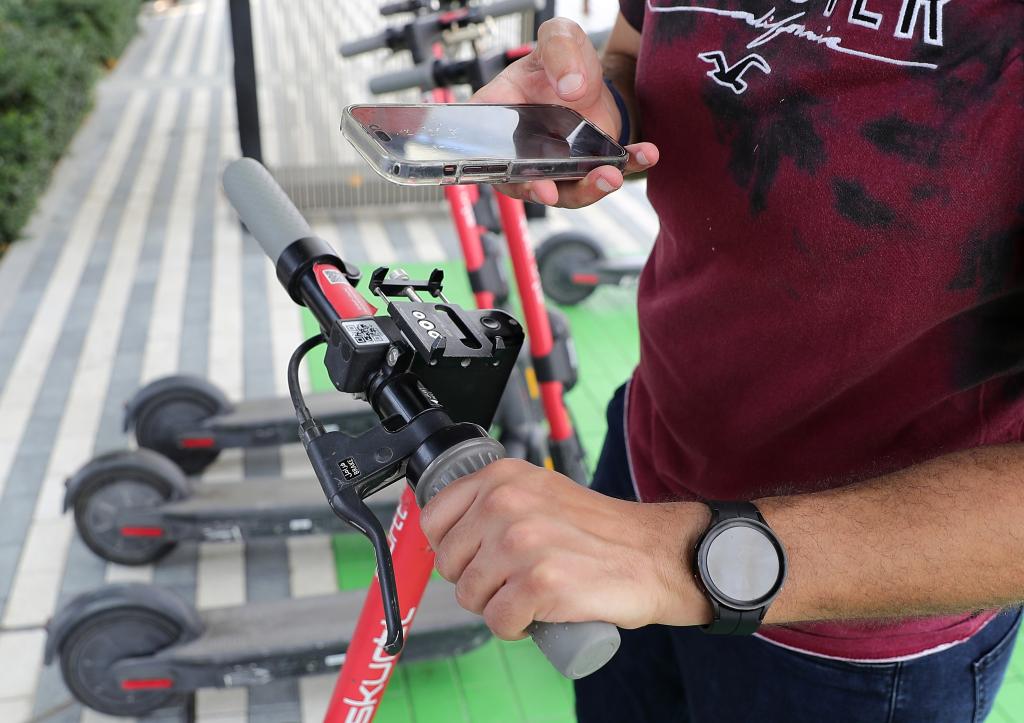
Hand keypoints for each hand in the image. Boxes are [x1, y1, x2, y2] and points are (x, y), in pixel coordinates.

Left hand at [418, 458, 710, 639]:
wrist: (654, 555)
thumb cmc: (599, 532)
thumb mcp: (540, 492)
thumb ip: (497, 501)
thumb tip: (448, 534)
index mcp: (502, 477)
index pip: (434, 518)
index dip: (451, 548)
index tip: (475, 557)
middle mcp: (506, 503)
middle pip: (449, 564)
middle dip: (476, 581)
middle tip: (513, 579)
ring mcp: (521, 543)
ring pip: (470, 597)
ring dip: (497, 606)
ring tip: (531, 594)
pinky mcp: (539, 583)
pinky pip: (498, 622)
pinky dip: (516, 628)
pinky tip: (539, 614)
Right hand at [471, 18, 658, 208]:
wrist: (592, 74)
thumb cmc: (562, 60)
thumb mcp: (558, 39)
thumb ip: (559, 51)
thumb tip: (571, 87)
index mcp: (498, 116)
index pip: (483, 149)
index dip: (498, 171)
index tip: (522, 179)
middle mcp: (521, 150)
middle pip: (523, 182)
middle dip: (541, 191)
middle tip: (554, 192)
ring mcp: (553, 165)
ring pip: (565, 191)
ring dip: (588, 189)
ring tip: (612, 175)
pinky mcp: (585, 167)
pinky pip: (604, 174)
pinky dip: (626, 167)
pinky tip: (645, 155)